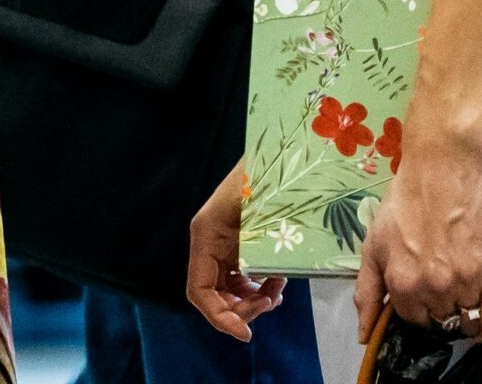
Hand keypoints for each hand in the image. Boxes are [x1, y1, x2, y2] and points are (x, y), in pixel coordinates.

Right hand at [188, 162, 284, 340]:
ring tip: (276, 294)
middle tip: (269, 304)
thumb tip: (266, 293)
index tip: (245, 334)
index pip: (200, 291)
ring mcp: (224, 241)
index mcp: (206, 234)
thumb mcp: (263, 216)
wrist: (281, 148)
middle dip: (240, 309)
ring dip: (250, 299)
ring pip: (228, 288)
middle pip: (213, 294)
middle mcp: (210, 240)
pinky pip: (240, 275)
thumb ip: (259, 254)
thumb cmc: (269, 176)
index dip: (220, 317)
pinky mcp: (238, 241)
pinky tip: (276, 285)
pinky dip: (257, 286)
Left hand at [355, 134, 481, 343]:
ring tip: (461, 293)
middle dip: (439, 312)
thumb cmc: (405, 200)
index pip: (412, 322)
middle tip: (442, 289)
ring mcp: (466, 280)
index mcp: (402, 283)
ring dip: (462, 315)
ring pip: (465, 322)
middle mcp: (434, 288)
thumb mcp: (374, 244)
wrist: (443, 165)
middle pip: (439, 323)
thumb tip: (364, 337)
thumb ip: (367, 292)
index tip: (423, 299)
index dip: (417, 311)